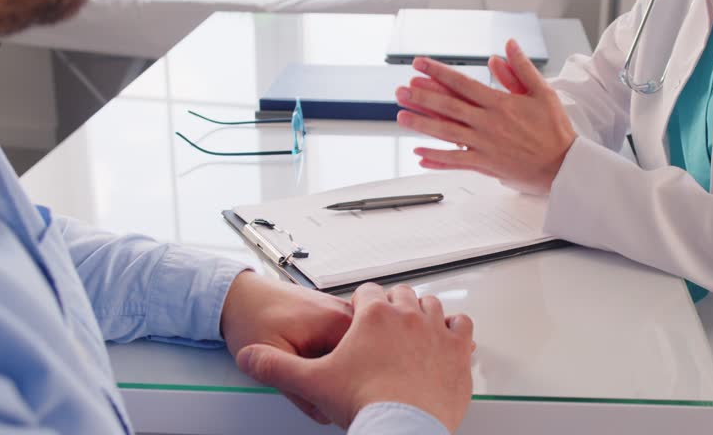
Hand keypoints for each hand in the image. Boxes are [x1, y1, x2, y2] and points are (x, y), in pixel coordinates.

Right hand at [236, 283, 474, 431]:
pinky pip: (462, 326)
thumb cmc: (366, 403)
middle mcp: (408, 316)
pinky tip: (448, 339)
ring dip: (424, 313)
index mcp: (374, 316)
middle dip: (393, 305)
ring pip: (433, 306)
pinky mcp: (458, 349)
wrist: (403, 427)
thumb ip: (277, 368)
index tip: (362, 312)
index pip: (368, 291)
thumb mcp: (313, 383)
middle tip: (386, 322)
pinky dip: (456, 330)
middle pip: (402, 295)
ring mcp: (436, 330)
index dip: (363, 301)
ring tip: (415, 328)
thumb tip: (250, 358)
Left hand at [395, 39, 576, 194]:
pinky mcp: (485, 164)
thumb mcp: (542, 92)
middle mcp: (488, 123)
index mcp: (500, 103)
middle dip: (421, 97)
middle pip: (448, 106)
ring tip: (401, 116)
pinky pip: (455, 161)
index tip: (419, 64)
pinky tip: (419, 153)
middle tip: (401, 90)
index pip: (462, 83)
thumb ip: (521, 68)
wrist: (563, 165)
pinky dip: (436, 157)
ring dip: (422, 124)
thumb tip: (507, 45)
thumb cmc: (554, 130)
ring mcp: (484, 145)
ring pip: (446, 133)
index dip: (438, 72)